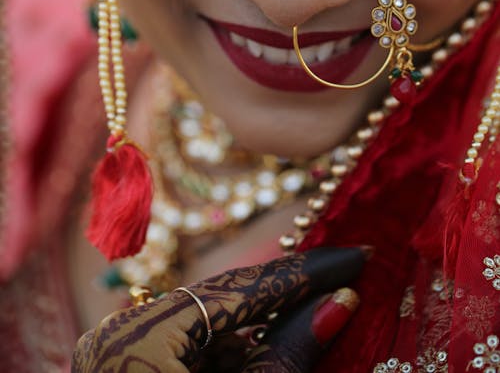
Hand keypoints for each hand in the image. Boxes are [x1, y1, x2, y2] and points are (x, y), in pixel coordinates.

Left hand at [72, 247, 365, 372]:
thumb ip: (288, 356)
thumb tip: (339, 305)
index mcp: (139, 340)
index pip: (236, 289)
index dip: (302, 274)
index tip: (355, 256)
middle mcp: (121, 334)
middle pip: (221, 304)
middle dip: (284, 299)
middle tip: (342, 283)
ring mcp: (122, 353)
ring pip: (209, 329)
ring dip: (259, 332)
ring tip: (314, 319)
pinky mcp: (133, 369)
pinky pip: (193, 351)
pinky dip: (231, 357)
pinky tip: (265, 359)